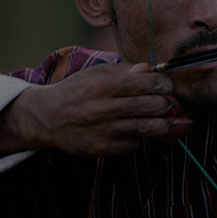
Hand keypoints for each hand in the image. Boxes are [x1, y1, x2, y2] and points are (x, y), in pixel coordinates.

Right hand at [7, 62, 190, 156]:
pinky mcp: (101, 149)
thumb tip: (151, 68)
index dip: (162, 83)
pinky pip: (133, 144)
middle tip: (170, 102)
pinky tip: (136, 130)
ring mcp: (102, 130)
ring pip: (146, 128)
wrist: (46, 118)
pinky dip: (139, 137)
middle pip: (150, 105)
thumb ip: (124, 70)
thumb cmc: (75, 91)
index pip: (144, 83)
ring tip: (165, 119)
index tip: (167, 85)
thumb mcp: (95, 73)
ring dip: (162, 123)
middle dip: (166, 103)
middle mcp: (102, 108)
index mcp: (102, 85)